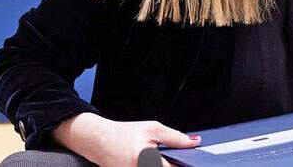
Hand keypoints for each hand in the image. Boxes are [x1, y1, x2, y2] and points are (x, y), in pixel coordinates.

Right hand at [52, 112, 199, 166]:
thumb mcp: (153, 128)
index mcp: (146, 159)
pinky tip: (153, 160)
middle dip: (173, 165)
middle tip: (170, 156)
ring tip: (159, 157)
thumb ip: (175, 137)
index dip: (185, 164)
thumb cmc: (124, 133)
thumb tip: (194, 142)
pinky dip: (154, 166)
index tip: (194, 161)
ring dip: (163, 165)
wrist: (98, 140)